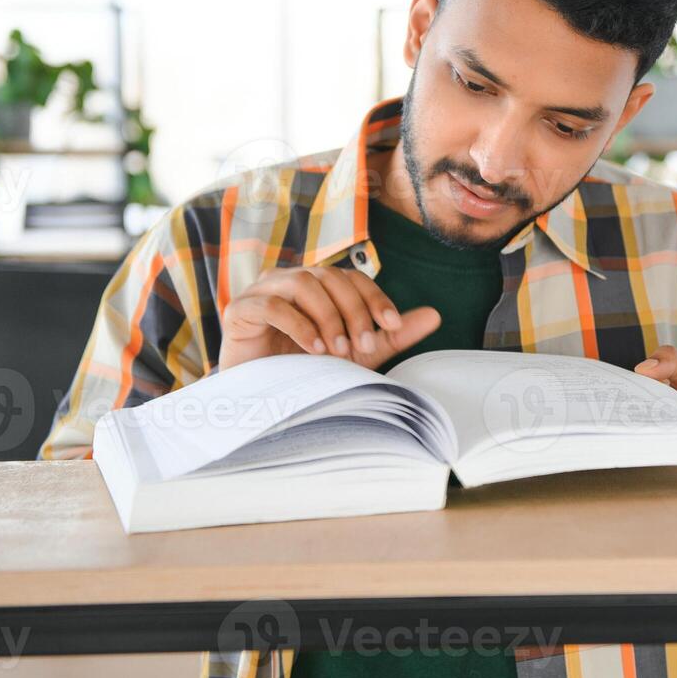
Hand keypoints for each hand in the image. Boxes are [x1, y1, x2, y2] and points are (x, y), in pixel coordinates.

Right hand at [217, 265, 440, 371]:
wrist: (261, 399)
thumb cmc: (309, 370)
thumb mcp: (359, 353)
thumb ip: (392, 334)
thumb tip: (436, 315)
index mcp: (318, 284)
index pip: (352, 278)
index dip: (375, 298)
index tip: (394, 326)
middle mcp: (290, 279)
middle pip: (331, 278)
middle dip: (354, 311)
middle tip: (362, 347)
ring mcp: (262, 290)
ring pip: (304, 284)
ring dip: (328, 317)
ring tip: (338, 350)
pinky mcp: (240, 309)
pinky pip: (273, 305)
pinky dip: (299, 326)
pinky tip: (314, 351)